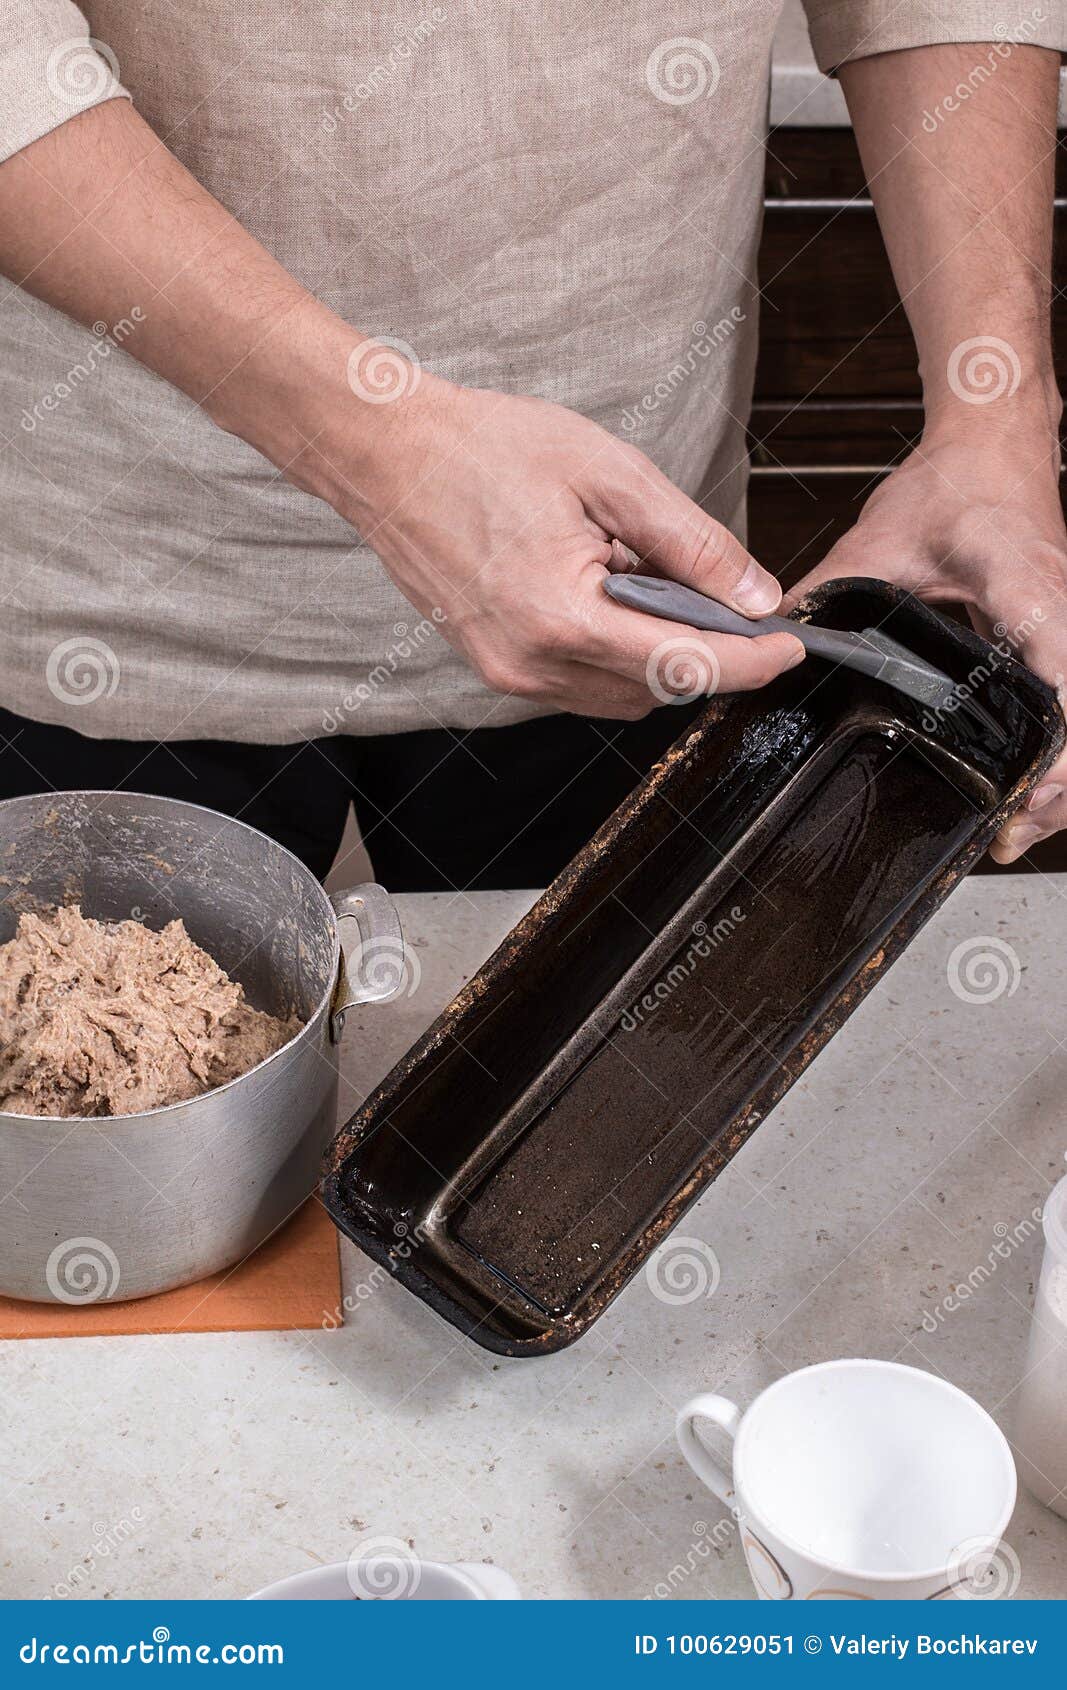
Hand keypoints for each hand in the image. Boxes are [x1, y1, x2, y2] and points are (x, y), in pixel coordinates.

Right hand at [299, 363, 804, 718]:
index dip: (751, 662)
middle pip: (659, 689)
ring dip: (656, 650)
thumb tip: (755, 595)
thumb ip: (691, 542)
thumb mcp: (609, 474)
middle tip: (711, 583)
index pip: (684, 667)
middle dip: (704, 649)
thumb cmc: (483, 449)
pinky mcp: (498, 669)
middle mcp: (532, 664)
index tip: (793, 647)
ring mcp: (509, 674)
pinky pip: (583, 682)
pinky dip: (615, 649)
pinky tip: (600, 587)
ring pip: (623, 694)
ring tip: (633, 569)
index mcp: (561, 617)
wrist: (386, 455)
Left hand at [787, 430, 1066, 861]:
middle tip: (1011, 835)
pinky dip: (1061, 747)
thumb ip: (829, 592)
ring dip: (1064, 775)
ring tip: (1019, 827)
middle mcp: (1065, 609)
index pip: (1064, 669)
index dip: (1057, 741)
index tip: (1030, 787)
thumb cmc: (956, 480)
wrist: (998, 440)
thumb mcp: (881, 538)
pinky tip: (1030, 783)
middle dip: (1059, 784)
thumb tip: (779, 640)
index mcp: (1026, 585)